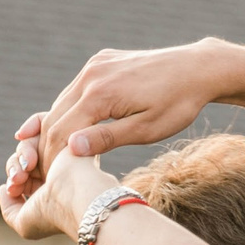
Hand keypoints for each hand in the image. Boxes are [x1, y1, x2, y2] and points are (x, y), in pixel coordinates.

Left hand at [0, 119, 115, 242]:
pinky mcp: (68, 136)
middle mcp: (57, 174)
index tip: (13, 190)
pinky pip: (40, 126)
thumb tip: (2, 188)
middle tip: (17, 180)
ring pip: (30, 145)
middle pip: (23, 161)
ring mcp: (62, 155)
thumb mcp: (24, 224)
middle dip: (15, 169)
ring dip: (22, 156)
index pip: (22, 178)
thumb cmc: (53, 214)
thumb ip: (8, 209)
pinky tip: (33, 156)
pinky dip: (30, 139)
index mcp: (50, 193)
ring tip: (27, 168)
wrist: (77, 196)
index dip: (13, 181)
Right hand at [29, 40, 237, 168]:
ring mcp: (95, 65)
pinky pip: (76, 90)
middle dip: (47, 147)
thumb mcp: (146, 130)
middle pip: (54, 117)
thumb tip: (71, 148)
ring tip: (58, 158)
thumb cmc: (178, 104)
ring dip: (56, 129)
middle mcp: (91, 74)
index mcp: (100, 94)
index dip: (52, 159)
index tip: (51, 183)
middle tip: (48, 175)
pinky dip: (70, 111)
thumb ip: (108, 138)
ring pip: (62, 102)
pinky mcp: (101, 61)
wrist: (197, 69)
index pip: (60, 132)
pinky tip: (74, 132)